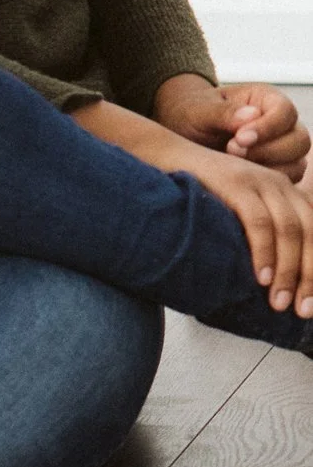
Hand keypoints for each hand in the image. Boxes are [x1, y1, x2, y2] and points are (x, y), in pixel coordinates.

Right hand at [71, 94, 312, 316]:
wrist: (166, 156)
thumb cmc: (202, 193)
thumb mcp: (240, 212)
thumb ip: (263, 234)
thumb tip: (277, 284)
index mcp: (286, 192)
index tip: (309, 306)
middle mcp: (279, 183)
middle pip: (309, 232)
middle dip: (308, 275)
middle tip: (300, 310)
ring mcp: (258, 180)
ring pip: (289, 229)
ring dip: (287, 271)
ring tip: (278, 302)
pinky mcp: (236, 182)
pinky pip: (259, 221)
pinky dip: (264, 253)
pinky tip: (260, 277)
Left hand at [152, 75, 310, 184]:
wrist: (184, 133)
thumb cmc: (192, 114)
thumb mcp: (200, 110)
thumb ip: (223, 112)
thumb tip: (251, 115)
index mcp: (266, 99)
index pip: (285, 111)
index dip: (268, 127)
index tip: (239, 138)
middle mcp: (281, 124)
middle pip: (300, 140)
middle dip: (268, 151)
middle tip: (233, 151)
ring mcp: (283, 149)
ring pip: (298, 163)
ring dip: (269, 170)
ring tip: (234, 166)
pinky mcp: (278, 171)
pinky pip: (288, 183)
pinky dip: (268, 186)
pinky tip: (242, 181)